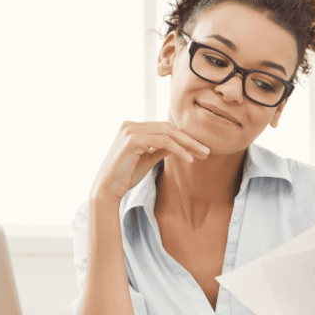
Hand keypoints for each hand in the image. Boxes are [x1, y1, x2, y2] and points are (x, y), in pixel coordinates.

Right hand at [90, 121, 209, 201]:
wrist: (107, 190)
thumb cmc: (125, 177)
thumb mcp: (147, 159)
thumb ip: (160, 149)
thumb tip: (178, 144)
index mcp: (132, 128)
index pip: (163, 128)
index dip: (183, 138)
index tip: (199, 149)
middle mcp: (129, 125)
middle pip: (168, 128)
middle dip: (189, 139)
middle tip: (206, 151)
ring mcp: (130, 130)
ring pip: (168, 133)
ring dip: (188, 144)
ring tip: (202, 154)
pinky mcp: (132, 140)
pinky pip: (162, 141)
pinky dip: (178, 149)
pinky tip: (189, 159)